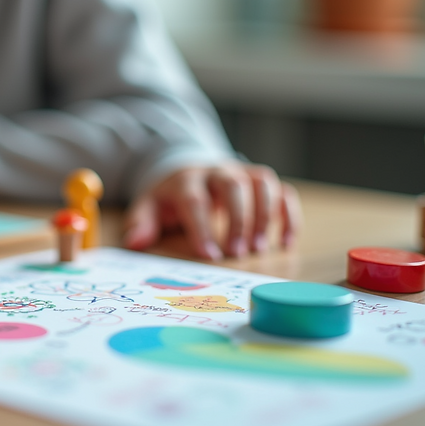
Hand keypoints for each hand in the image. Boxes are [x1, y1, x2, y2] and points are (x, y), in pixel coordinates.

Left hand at [123, 163, 300, 259]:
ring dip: (265, 216)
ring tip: (259, 249)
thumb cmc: (168, 197)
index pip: (195, 198)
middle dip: (238, 219)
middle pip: (233, 185)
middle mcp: (217, 170)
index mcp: (186, 178)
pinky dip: (289, 215)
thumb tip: (135, 242)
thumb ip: (140, 223)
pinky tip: (287, 242)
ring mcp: (243, 172)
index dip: (202, 226)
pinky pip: (283, 191)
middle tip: (237, 253)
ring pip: (262, 182)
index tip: (210, 255)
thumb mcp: (148, 206)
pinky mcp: (262, 180)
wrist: (186, 169)